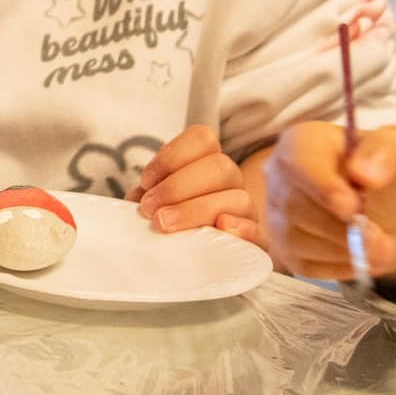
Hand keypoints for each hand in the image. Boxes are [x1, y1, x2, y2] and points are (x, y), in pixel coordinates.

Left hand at [130, 125, 260, 244]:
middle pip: (220, 166)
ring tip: (164, 225)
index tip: (146, 181)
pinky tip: (219, 229)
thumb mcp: (155, 203)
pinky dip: (239, 228)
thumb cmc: (172, 222)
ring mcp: (247, 211)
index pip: (203, 139)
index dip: (172, 155)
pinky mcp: (257, 242)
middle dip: (178, 187)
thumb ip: (146, 196)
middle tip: (149, 209)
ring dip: (196, 209)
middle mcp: (232, 181)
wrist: (200, 255)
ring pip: (238, 197)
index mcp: (208, 163)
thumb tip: (137, 199)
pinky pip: (258, 231)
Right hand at [266, 122, 395, 285]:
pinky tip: (359, 255)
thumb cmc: (388, 174)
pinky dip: (339, 267)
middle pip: (297, 207)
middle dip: (344, 229)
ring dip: (345, 251)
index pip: (298, 162)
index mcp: (302, 141)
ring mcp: (277, 212)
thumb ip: (386, 151)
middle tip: (384, 240)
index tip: (353, 208)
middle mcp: (279, 174)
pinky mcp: (283, 247)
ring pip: (297, 239)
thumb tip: (364, 174)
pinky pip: (302, 264)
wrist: (387, 211)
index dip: (323, 187)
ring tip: (377, 246)